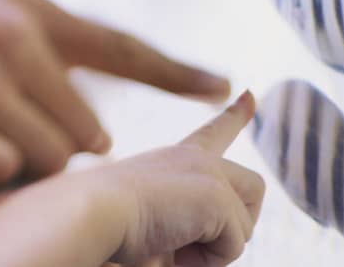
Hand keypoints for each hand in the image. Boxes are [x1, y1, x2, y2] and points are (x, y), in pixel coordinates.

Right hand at [0, 0, 230, 184]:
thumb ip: (44, 47)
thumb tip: (101, 114)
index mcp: (28, 8)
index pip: (119, 44)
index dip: (175, 71)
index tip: (227, 87)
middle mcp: (8, 33)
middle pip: (85, 131)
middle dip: (58, 148)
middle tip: (10, 135)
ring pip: (45, 158)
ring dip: (20, 166)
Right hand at [104, 91, 264, 266]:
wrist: (89, 212)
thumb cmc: (106, 226)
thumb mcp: (151, 220)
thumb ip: (180, 223)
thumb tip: (212, 245)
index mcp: (176, 158)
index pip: (214, 132)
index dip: (235, 115)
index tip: (249, 95)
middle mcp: (196, 159)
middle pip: (255, 188)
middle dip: (241, 223)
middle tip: (196, 244)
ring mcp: (209, 173)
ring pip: (245, 227)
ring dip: (215, 251)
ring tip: (173, 248)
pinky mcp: (216, 196)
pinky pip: (235, 246)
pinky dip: (207, 260)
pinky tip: (174, 250)